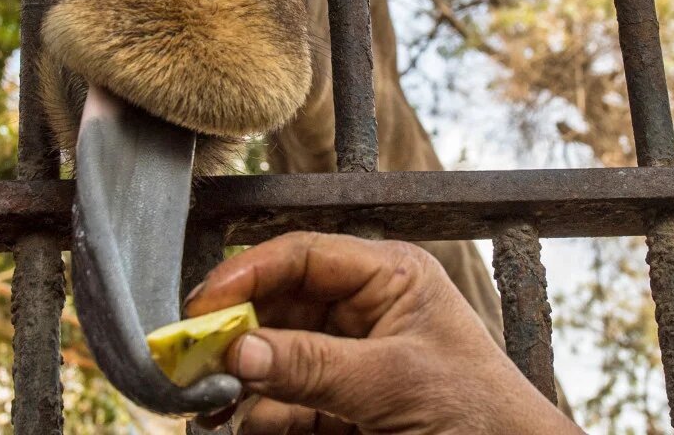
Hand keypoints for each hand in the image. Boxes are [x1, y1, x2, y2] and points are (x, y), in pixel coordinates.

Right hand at [184, 231, 580, 433]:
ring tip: (208, 401)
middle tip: (191, 358)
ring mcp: (350, 362)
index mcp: (390, 277)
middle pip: (277, 306)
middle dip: (235, 333)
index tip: (204, 305)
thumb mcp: (393, 383)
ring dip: (238, 381)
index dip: (248, 274)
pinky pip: (281, 405)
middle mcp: (364, 310)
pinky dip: (255, 417)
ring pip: (271, 358)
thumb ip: (312, 365)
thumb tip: (238, 351)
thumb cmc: (481, 415)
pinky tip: (236, 423)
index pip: (303, 256)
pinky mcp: (339, 410)